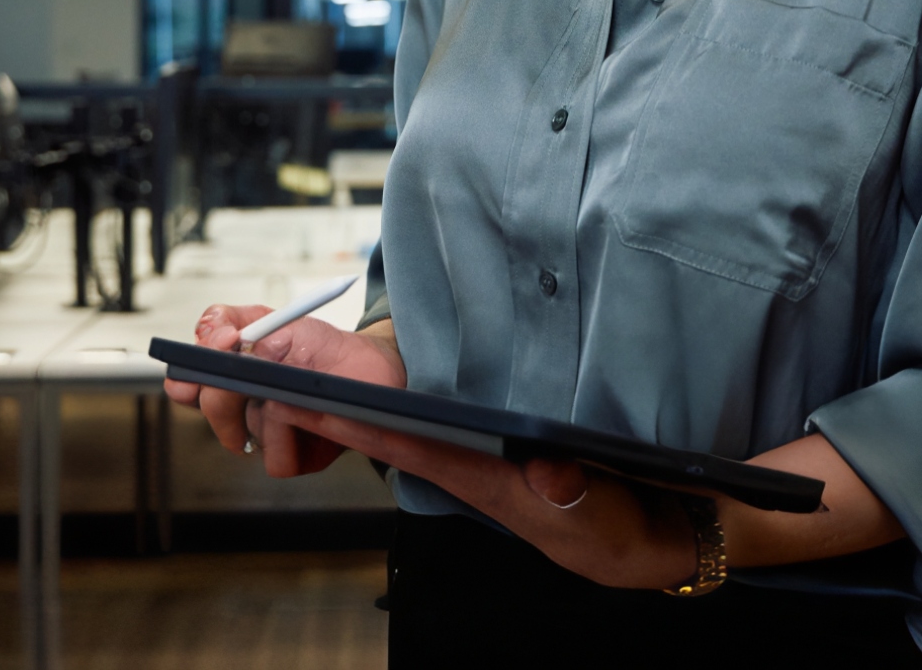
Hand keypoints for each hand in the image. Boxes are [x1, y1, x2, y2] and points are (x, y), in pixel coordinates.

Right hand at [161, 306, 405, 475]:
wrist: (376, 376)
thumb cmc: (330, 348)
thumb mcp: (293, 322)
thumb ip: (255, 327)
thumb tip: (240, 344)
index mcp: (233, 365)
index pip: (190, 368)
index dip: (199, 357)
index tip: (226, 340)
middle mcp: (239, 400)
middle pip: (204, 403)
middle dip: (224, 391)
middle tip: (250, 379)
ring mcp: (260, 430)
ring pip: (240, 432)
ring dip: (271, 412)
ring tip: (302, 393)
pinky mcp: (287, 456)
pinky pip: (276, 459)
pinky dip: (296, 440)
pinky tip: (315, 421)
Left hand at [255, 404, 697, 590]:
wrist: (640, 542)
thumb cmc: (616, 524)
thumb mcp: (603, 512)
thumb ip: (577, 490)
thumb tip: (550, 471)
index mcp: (487, 479)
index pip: (412, 446)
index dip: (362, 423)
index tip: (315, 401)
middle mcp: (469, 469)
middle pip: (390, 436)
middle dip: (338, 413)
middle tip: (281, 380)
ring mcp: (475, 465)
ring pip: (401, 433)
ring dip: (355, 412)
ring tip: (304, 381)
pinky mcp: (489, 459)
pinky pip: (426, 432)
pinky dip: (391, 413)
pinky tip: (368, 396)